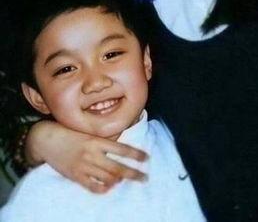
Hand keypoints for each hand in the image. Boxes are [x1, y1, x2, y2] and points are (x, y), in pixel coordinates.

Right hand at [27, 121, 147, 192]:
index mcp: (97, 141)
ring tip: (126, 179)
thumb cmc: (71, 133)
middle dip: (134, 174)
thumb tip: (123, 142)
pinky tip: (110, 187)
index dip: (136, 155)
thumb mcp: (90, 132)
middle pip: (118, 168)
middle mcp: (92, 155)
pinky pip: (92, 187)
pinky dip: (103, 188)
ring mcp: (84, 167)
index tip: (147, 158)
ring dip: (119, 181)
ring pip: (107, 179)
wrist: (47, 140)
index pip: (122, 149)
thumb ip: (105, 139)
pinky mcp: (75, 177)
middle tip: (145, 178)